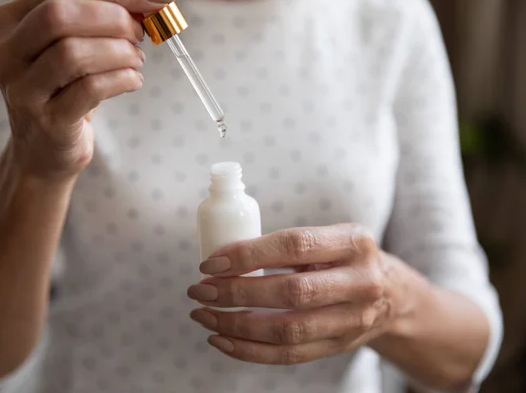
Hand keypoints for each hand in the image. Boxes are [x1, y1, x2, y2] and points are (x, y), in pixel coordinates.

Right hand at [0, 0, 173, 179]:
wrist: (44, 150)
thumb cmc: (63, 90)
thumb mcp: (72, 47)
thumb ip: (99, 20)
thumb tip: (150, 0)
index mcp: (10, 22)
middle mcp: (6, 54)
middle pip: (58, 16)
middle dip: (112, 19)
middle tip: (139, 33)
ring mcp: (23, 90)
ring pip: (72, 54)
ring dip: (119, 53)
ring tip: (136, 60)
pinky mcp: (47, 122)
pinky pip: (90, 90)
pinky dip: (121, 80)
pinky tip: (133, 80)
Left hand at [187, 224, 405, 364]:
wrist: (392, 295)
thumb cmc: (345, 259)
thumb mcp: (330, 238)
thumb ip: (288, 247)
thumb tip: (223, 260)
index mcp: (353, 242)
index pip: (294, 245)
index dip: (248, 254)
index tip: (211, 263)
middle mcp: (360, 281)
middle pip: (291, 292)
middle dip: (236, 292)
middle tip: (200, 290)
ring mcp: (353, 319)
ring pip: (288, 330)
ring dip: (236, 324)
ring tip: (204, 315)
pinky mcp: (340, 346)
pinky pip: (289, 355)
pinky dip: (249, 350)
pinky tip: (222, 339)